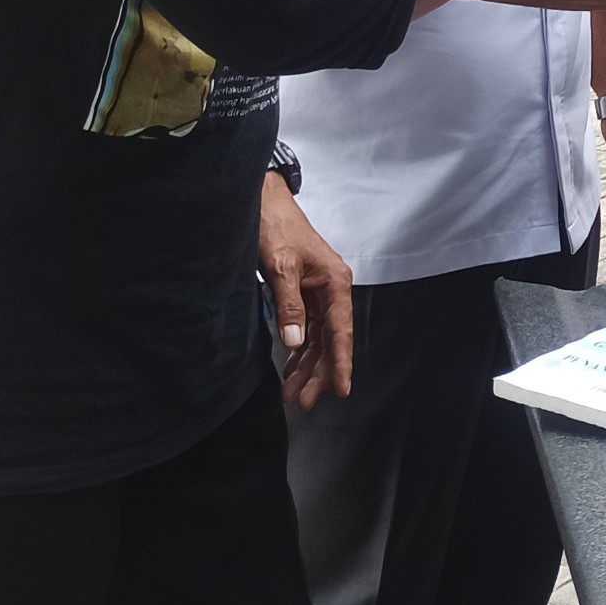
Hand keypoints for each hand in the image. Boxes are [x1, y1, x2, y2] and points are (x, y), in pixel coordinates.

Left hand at [259, 171, 352, 409]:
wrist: (264, 202)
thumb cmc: (275, 228)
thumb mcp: (281, 266)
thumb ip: (289, 305)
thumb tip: (296, 343)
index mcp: (335, 283)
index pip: (341, 331)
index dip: (340, 362)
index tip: (341, 389)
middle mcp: (332, 290)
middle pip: (330, 340)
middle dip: (318, 372)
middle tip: (303, 402)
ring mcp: (318, 292)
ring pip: (317, 338)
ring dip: (306, 365)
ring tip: (293, 393)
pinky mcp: (304, 292)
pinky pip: (306, 328)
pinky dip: (298, 349)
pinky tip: (291, 367)